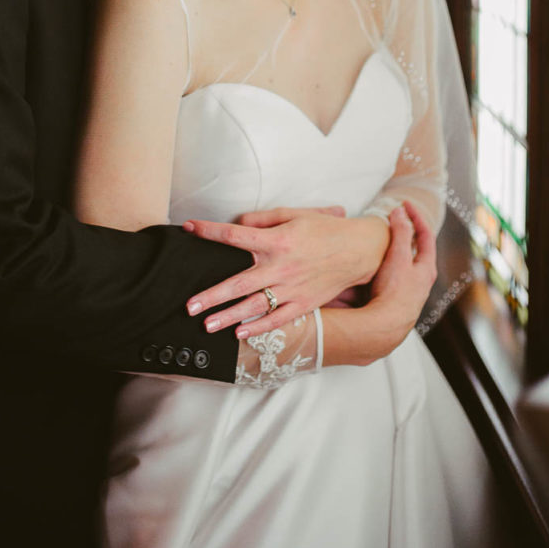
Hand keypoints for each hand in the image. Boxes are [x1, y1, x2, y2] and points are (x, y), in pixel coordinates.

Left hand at [185, 205, 389, 337]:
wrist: (358, 250)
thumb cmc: (324, 229)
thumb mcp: (294, 214)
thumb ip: (263, 219)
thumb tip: (238, 223)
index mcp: (276, 240)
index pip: (235, 235)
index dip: (210, 231)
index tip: (189, 228)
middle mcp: (281, 266)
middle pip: (239, 282)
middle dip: (212, 295)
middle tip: (190, 305)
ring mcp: (292, 288)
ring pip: (254, 305)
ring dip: (228, 316)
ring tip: (207, 325)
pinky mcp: (303, 303)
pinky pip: (278, 319)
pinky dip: (259, 327)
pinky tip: (241, 333)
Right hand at [314, 201, 437, 367]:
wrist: (384, 328)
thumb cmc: (394, 294)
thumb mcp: (398, 257)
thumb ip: (399, 232)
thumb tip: (400, 211)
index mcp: (426, 269)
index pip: (426, 236)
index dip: (416, 217)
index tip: (405, 204)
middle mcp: (420, 282)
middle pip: (416, 251)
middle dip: (406, 234)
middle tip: (395, 221)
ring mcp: (408, 292)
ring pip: (403, 266)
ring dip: (393, 251)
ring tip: (380, 241)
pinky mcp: (394, 301)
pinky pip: (390, 277)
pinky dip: (382, 266)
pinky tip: (371, 267)